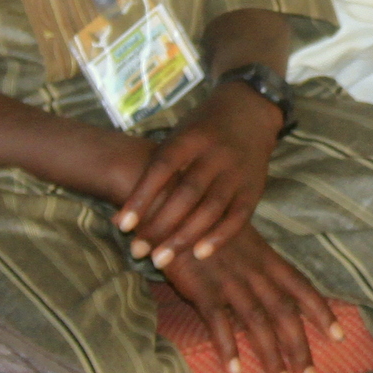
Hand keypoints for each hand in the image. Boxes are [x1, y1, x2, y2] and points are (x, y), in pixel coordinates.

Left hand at [111, 78, 281, 267]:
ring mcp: (237, 172)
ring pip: (210, 209)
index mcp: (190, 138)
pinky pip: (238, 217)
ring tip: (161, 260)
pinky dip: (219, 237)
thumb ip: (154, 173)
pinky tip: (199, 255)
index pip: (162, 169)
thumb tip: (119, 219)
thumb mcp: (177, 137)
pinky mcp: (254, 188)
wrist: (249, 112)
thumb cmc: (200, 131)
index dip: (141, 197)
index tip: (123, 226)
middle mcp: (215, 155)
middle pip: (186, 194)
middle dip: (160, 226)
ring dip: (184, 238)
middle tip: (138, 251)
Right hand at [160, 228, 341, 372]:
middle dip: (300, 348)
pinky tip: (234, 370)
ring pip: (258, 322)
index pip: (301, 287)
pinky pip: (217, 321)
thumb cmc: (204, 222)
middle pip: (285, 313)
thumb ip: (256, 262)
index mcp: (265, 257)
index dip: (322, 312)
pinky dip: (227, 346)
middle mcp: (253, 270)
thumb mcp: (239, 237)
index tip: (339, 336)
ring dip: (272, 356)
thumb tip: (272, 286)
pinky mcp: (201, 287)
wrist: (171, 205)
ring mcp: (228, 280)